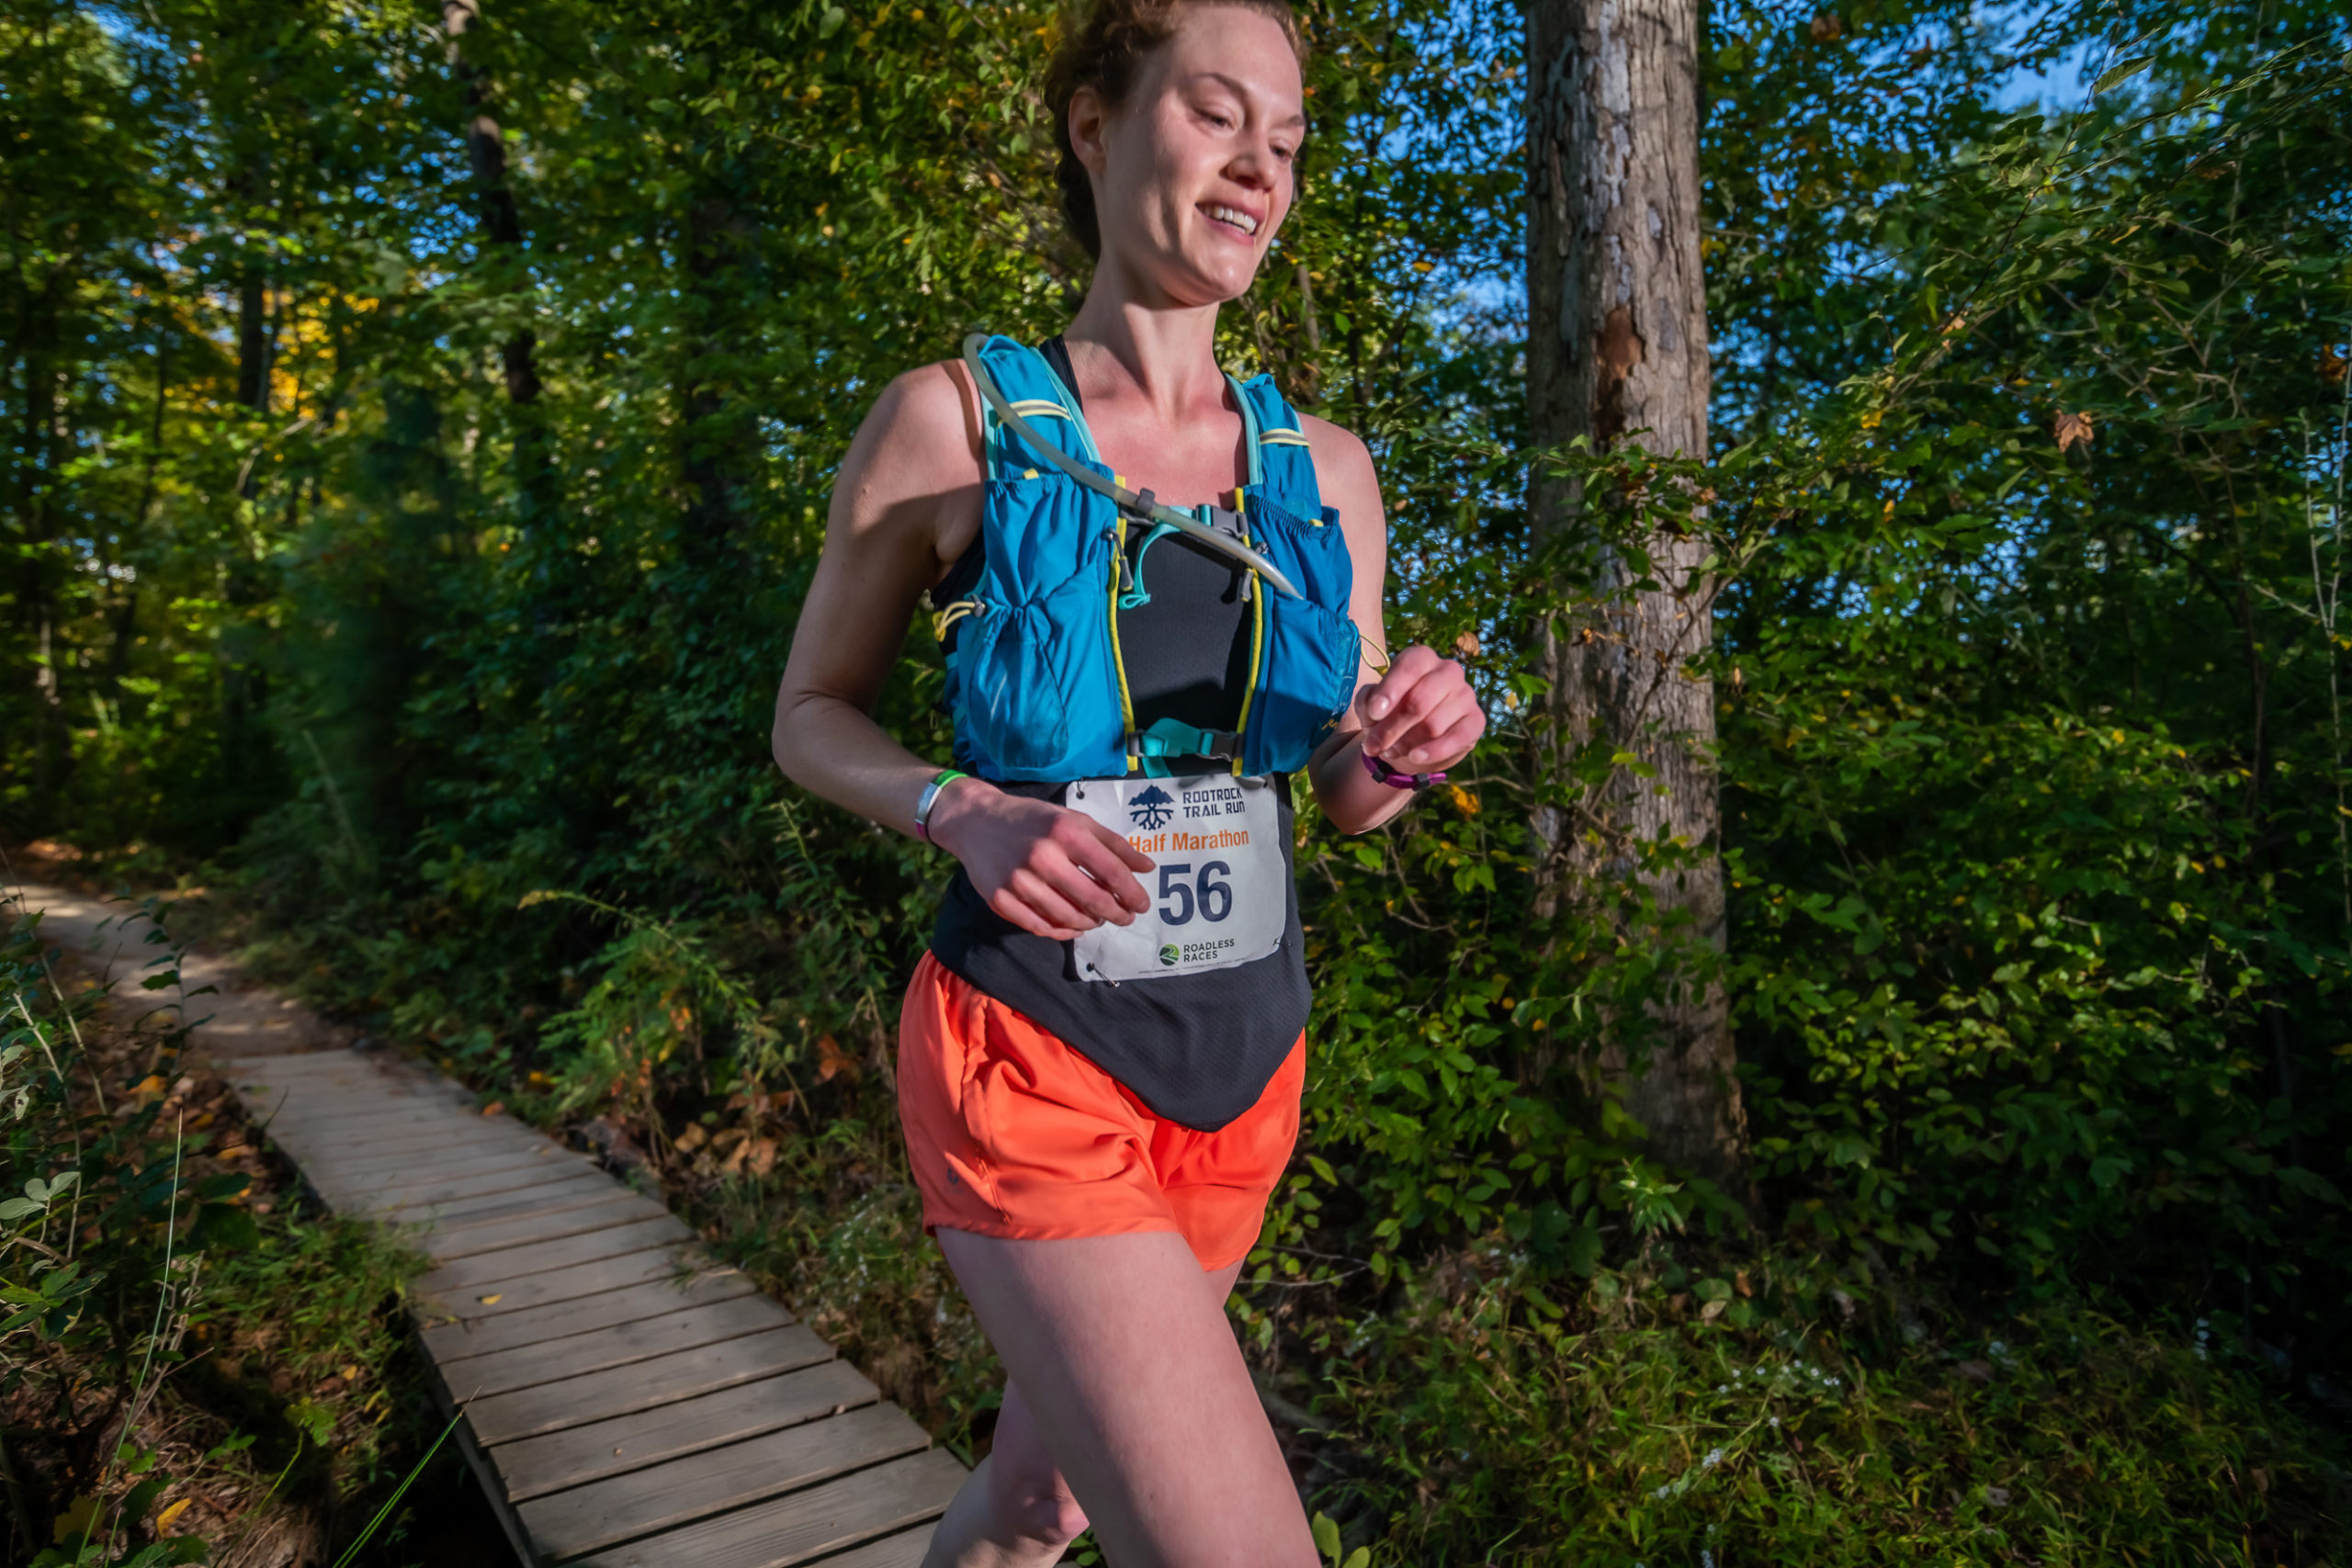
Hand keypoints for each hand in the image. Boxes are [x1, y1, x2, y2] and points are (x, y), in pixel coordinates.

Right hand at [926, 778, 1153, 939]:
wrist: (976, 821)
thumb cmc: (1033, 819)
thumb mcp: (1075, 820)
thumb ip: (1113, 843)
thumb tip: (1147, 867)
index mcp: (1065, 832)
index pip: (1111, 872)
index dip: (1132, 893)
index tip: (1142, 905)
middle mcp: (1042, 857)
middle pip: (1093, 900)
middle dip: (1117, 914)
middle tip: (1125, 917)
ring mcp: (1018, 881)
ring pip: (1068, 918)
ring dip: (1091, 923)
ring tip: (1098, 918)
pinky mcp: (1000, 900)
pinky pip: (1040, 927)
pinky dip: (1063, 931)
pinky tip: (1074, 926)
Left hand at [1358, 644, 1483, 771]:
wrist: (1416, 737)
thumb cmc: (1391, 712)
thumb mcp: (1372, 704)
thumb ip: (1368, 701)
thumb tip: (1375, 710)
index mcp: (1422, 658)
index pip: (1409, 667)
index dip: (1390, 691)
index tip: (1374, 714)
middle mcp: (1448, 671)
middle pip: (1419, 702)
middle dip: (1391, 729)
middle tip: (1373, 746)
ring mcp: (1466, 694)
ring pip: (1433, 725)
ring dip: (1406, 743)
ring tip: (1390, 750)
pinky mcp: (1476, 720)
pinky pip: (1457, 738)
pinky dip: (1433, 751)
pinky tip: (1415, 757)